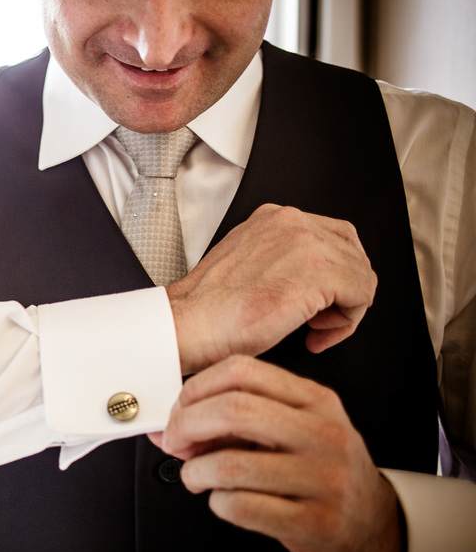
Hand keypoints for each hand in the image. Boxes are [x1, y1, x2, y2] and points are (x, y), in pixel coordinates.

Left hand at [153, 356, 404, 551]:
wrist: (374, 529)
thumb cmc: (322, 474)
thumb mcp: (294, 432)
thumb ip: (237, 421)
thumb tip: (168, 424)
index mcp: (315, 401)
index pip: (242, 370)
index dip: (195, 388)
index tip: (178, 410)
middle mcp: (323, 434)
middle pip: (233, 409)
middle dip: (185, 425)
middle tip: (175, 443)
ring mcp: (324, 479)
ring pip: (229, 464)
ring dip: (195, 472)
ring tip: (197, 477)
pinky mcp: (315, 523)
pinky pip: (240, 506)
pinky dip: (217, 503)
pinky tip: (225, 501)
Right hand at [166, 204, 376, 374]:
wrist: (189, 324)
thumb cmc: (209, 309)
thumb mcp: (248, 263)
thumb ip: (281, 258)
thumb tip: (315, 279)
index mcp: (274, 218)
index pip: (334, 237)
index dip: (334, 276)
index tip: (316, 301)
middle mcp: (293, 222)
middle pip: (354, 255)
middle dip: (344, 293)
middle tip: (320, 319)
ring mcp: (307, 244)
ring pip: (362, 275)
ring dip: (345, 310)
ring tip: (314, 329)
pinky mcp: (317, 273)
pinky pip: (363, 295)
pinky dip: (347, 323)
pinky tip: (315, 333)